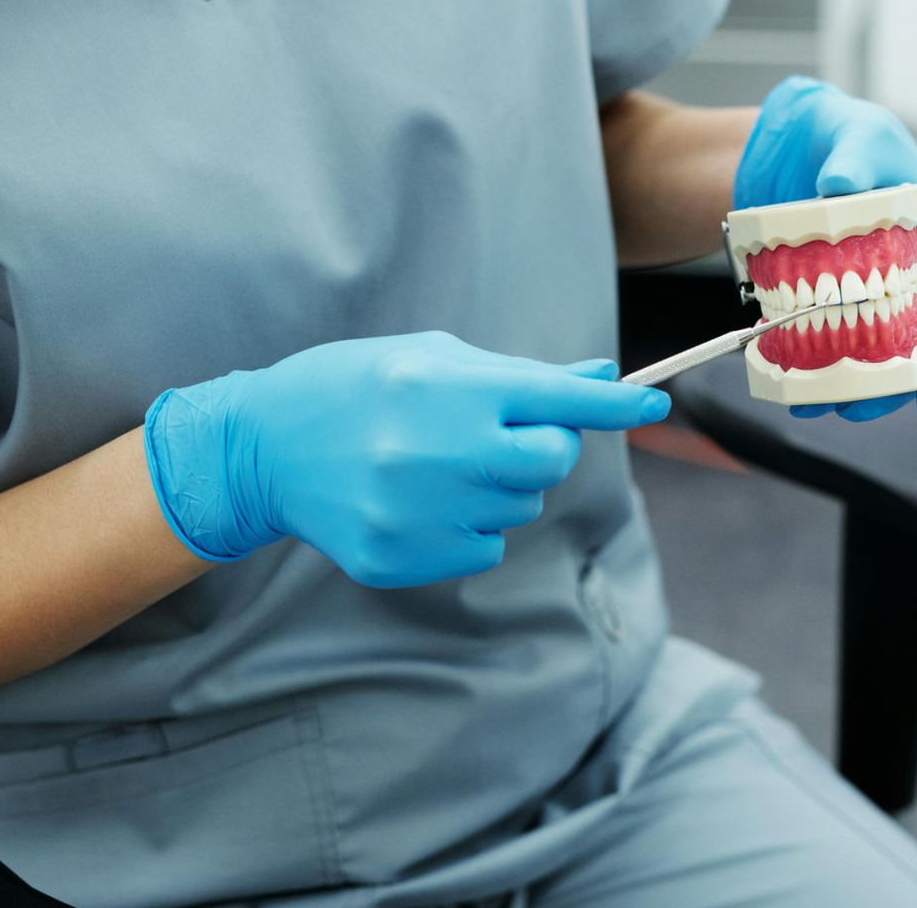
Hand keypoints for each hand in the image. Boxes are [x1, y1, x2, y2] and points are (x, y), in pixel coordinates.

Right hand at [143, 332, 669, 585]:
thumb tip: (598, 380)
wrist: (263, 446)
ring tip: (434, 466)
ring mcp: (420, 510)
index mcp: (451, 389)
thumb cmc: (356, 388)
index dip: (614, 406)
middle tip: (496, 435)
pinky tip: (415, 502)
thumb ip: (520, 376)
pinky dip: (465, 529)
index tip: (653, 404)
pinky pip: (482, 549)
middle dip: (540, 448)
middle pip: (549, 461)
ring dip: (496, 489)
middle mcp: (441, 450)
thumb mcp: (431, 358)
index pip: (557, 399)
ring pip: (518, 510)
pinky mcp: (402, 556)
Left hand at [733, 76, 916, 418]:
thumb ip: (854, 156)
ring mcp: (885, 289)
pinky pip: (842, 340)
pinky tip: (794, 381)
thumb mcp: (855, 133)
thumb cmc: (844, 132)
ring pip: (882, 352)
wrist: (793, 142)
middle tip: (854, 409)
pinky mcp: (847, 297)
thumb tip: (842, 185)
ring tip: (814, 402)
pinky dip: (821, 364)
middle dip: (893, 386)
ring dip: (853, 385)